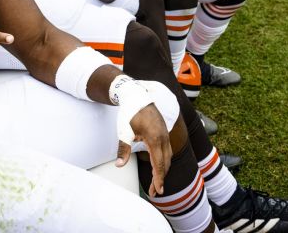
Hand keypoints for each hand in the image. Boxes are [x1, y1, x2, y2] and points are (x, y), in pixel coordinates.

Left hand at [111, 78, 174, 196]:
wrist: (137, 96)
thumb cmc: (129, 113)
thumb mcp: (124, 132)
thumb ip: (123, 149)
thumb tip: (119, 165)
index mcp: (154, 138)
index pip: (159, 164)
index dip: (158, 179)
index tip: (158, 190)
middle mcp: (163, 137)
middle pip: (166, 163)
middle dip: (161, 179)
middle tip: (156, 192)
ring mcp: (166, 134)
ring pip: (168, 157)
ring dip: (163, 171)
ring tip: (157, 182)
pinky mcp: (164, 132)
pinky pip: (168, 150)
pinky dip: (165, 161)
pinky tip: (159, 167)